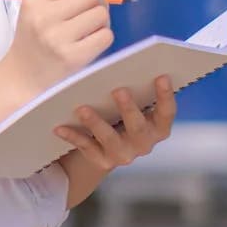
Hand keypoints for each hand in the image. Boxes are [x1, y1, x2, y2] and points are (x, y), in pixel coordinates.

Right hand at [0, 0, 115, 100]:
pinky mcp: (73, 58)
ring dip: (101, 19)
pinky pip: (105, 36)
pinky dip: (103, 36)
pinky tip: (89, 41)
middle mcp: (44, 17)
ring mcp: (58, 39)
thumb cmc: (35, 36)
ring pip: (101, 14)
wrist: (23, 76)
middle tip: (89, 11)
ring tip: (88, 27)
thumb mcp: (44, 5)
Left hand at [53, 76, 175, 171]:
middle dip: (128, 108)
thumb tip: (119, 65)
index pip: (166, 113)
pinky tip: (59, 127)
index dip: (166, 96)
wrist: (101, 148)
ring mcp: (123, 154)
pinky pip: (86, 147)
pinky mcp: (102, 161)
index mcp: (156, 126)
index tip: (162, 75)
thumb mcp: (129, 103)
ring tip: (82, 108)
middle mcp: (143, 143)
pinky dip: (73, 136)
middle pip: (138, 127)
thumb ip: (131, 89)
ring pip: (110, 139)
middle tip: (118, 89)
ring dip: (96, 123)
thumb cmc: (118, 113)